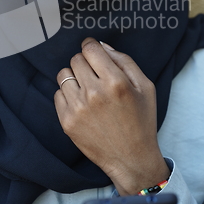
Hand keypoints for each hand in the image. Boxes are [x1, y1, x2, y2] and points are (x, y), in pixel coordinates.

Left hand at [54, 38, 169, 195]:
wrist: (131, 158)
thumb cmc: (141, 121)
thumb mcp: (145, 87)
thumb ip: (124, 61)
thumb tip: (101, 45)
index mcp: (115, 82)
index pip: (90, 49)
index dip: (90, 46)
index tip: (92, 50)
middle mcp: (94, 93)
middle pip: (76, 59)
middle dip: (85, 62)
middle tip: (95, 74)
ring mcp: (78, 108)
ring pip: (64, 74)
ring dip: (74, 77)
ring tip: (87, 89)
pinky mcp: (67, 122)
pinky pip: (58, 94)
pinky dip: (68, 95)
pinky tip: (82, 104)